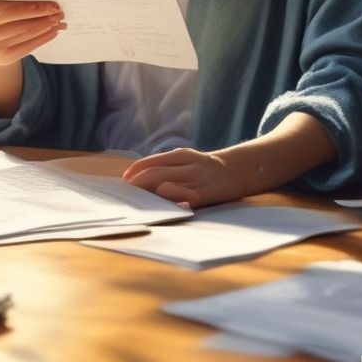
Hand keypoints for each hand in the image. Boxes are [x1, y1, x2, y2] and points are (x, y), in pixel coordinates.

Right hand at [0, 0, 64, 65]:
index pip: (2, 9)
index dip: (28, 7)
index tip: (50, 4)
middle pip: (16, 22)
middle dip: (41, 16)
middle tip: (59, 11)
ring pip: (24, 34)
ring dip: (45, 26)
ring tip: (59, 19)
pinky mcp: (2, 58)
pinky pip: (27, 47)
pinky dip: (42, 38)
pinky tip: (53, 31)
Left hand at [121, 147, 239, 207]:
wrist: (236, 171)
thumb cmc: (203, 169)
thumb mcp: (187, 160)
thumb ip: (167, 167)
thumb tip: (138, 177)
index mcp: (182, 154)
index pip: (153, 161)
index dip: (136, 170)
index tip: (125, 180)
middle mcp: (189, 165)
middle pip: (157, 174)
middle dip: (139, 185)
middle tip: (127, 194)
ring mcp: (198, 180)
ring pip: (168, 186)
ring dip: (150, 195)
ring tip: (137, 202)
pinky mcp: (207, 195)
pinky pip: (186, 199)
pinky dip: (173, 201)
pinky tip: (162, 207)